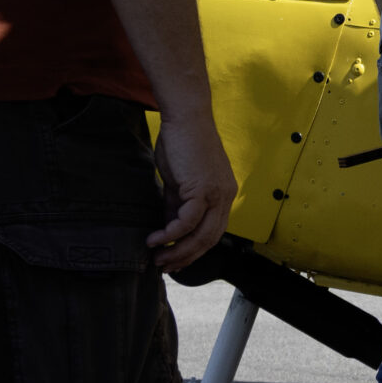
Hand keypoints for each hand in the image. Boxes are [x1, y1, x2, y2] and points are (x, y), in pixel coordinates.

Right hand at [148, 110, 236, 270]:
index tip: (176, 260)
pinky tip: (155, 238)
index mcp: (224, 194)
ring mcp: (217, 193)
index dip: (195, 250)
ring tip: (157, 257)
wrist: (185, 117)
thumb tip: (170, 227)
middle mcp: (226, 196)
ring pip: (200, 235)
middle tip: (164, 265)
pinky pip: (187, 221)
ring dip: (177, 250)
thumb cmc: (182, 143)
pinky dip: (170, 233)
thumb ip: (177, 204)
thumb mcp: (180, 181)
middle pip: (209, 239)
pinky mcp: (203, 188)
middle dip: (186, 256)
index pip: (213, 232)